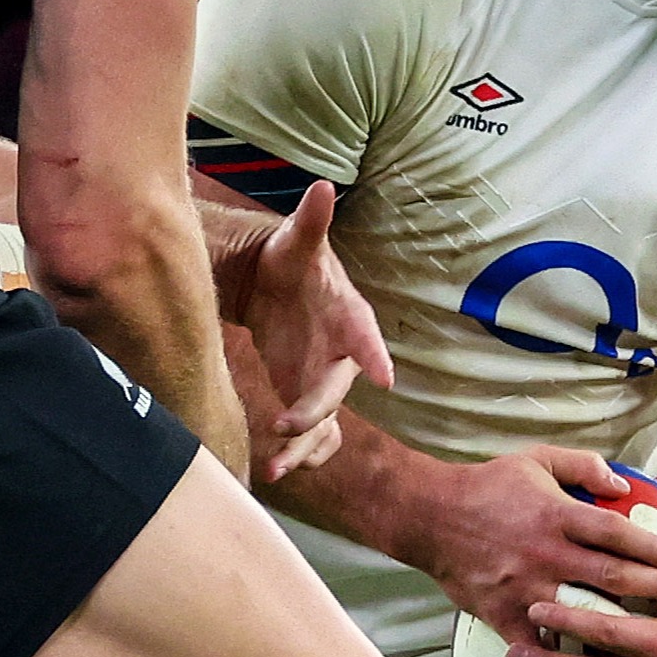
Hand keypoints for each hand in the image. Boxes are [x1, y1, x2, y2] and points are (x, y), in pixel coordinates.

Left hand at [240, 184, 390, 479]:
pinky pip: (312, 436)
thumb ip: (311, 222)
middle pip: (335, 391)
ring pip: (326, 425)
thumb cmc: (291, 259)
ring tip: (275, 467)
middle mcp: (343, 356)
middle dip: (313, 412)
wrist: (274, 284)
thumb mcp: (297, 241)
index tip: (385, 376)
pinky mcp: (305, 399)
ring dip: (305, 448)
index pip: (364, 335)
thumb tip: (323, 187)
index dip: (375, 354)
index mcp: (348, 316)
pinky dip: (298, 455)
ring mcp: (324, 382)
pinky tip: (271, 469)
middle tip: (285, 425)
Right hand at [427, 444, 656, 646]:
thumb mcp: (536, 460)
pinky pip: (538, 653)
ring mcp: (527, 589)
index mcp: (559, 516)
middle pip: (613, 575)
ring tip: (655, 653)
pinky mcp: (503, 616)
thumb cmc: (487, 486)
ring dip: (620, 635)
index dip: (656, 549)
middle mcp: (548, 554)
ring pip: (582, 616)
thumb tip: (623, 485)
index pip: (619, 534)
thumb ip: (583, 467)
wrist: (430, 516)